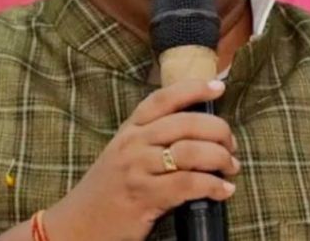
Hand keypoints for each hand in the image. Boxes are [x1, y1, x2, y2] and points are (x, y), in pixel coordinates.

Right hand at [43, 79, 239, 240]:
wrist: (78, 222)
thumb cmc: (110, 186)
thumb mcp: (125, 151)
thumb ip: (154, 136)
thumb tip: (200, 128)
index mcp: (130, 128)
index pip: (163, 98)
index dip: (192, 88)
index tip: (218, 85)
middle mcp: (133, 143)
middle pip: (185, 123)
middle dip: (218, 130)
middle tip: (231, 144)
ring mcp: (138, 169)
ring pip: (190, 152)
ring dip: (220, 158)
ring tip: (232, 168)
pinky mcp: (144, 197)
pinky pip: (188, 185)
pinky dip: (213, 186)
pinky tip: (224, 190)